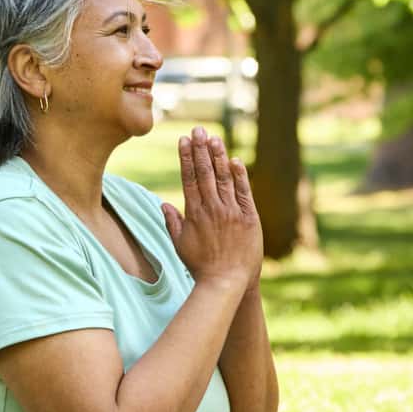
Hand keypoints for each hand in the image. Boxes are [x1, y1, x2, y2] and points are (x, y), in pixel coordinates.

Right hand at [161, 128, 262, 290]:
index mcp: (194, 213)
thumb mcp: (180, 244)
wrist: (226, 281)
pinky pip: (244, 192)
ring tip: (214, 138)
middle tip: (199, 130)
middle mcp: (212, 208)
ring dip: (219, 156)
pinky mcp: (248, 217)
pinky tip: (235, 161)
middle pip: (205, 172)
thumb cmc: (200, 266)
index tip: (184, 140)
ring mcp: (231, 211)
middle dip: (201, 149)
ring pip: (224, 178)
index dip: (186, 157)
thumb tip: (164, 204)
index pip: (189, 178)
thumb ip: (173, 222)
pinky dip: (240, 175)